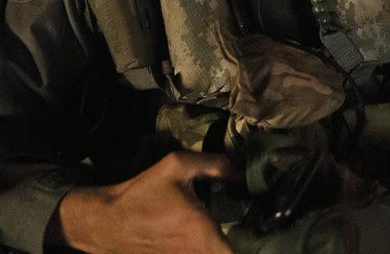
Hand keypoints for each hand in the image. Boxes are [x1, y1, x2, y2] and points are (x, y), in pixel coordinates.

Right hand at [51, 151, 237, 253]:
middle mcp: (195, 252)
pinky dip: (209, 246)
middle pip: (226, 253)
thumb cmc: (143, 193)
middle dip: (244, 241)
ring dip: (223, 243)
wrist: (105, 222)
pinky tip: (211, 233)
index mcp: (201, 231)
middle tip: (254, 224)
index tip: (265, 231)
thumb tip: (241, 172)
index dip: (253, 246)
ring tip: (237, 228)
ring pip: (214, 253)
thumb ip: (215, 164)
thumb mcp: (178, 166)